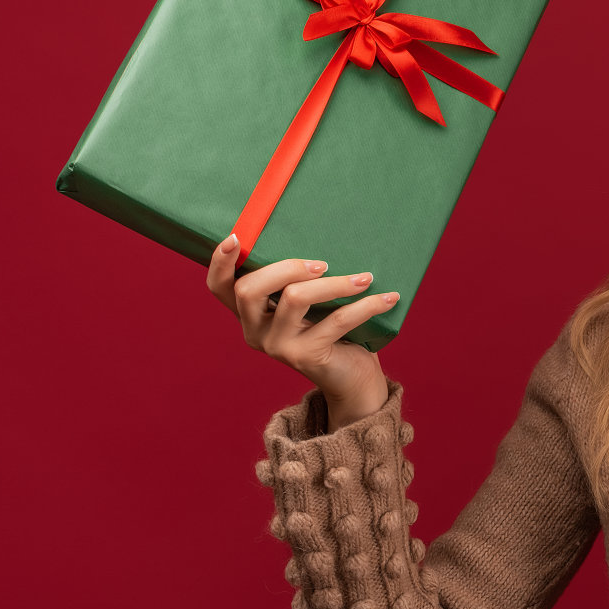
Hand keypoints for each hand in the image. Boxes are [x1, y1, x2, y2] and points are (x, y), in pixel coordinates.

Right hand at [206, 232, 397, 429]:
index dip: (220, 262)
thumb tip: (323, 229)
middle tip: (323, 264)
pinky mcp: (306, 356)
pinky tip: (389, 298)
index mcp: (250, 314)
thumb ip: (300, 278)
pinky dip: (366, 306)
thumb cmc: (333, 329)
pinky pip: (337, 321)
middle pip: (250, 289)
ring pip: (294, 299)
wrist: (353, 379)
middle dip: (287, 267)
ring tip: (366, 278)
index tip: (235, 237)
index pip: (219, 288)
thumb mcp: (311, 302)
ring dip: (334, 283)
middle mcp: (255, 331)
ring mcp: (278, 346)